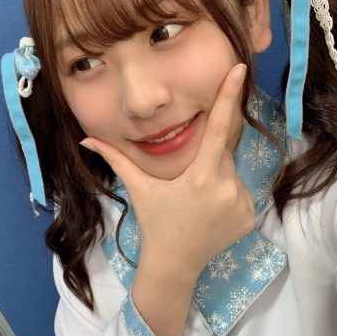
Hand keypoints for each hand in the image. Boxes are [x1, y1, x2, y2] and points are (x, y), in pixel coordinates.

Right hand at [80, 63, 254, 280]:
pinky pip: (241, 193)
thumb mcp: (138, 189)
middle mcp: (227, 188)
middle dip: (208, 161)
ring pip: (232, 174)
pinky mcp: (250, 218)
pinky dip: (228, 196)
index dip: (229, 98)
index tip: (240, 70)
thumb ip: (116, 160)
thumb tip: (86, 139)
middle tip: (189, 184)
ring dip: (218, 178)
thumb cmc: (155, 224)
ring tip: (198, 202)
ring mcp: (242, 205)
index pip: (218, 130)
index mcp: (201, 177)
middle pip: (223, 155)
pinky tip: (211, 213)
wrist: (174, 265)